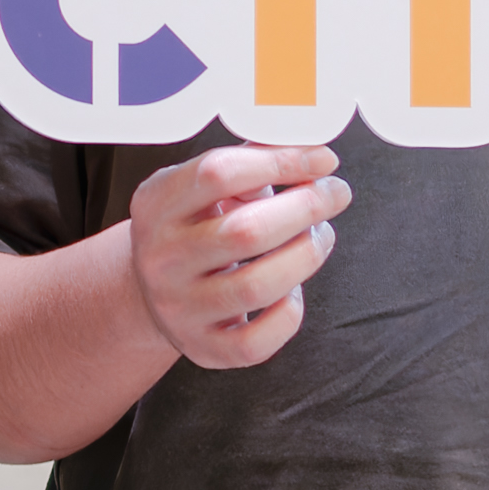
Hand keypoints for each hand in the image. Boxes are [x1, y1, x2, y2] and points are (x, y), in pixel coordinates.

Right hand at [122, 143, 344, 369]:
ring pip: (258, 286)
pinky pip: (259, 341)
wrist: (151, 293)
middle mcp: (160, 258)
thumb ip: (250, 160)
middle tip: (336, 193)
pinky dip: (290, 312)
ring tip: (321, 235)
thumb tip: (310, 140)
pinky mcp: (204, 349)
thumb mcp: (201, 186)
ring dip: (306, 255)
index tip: (323, 159)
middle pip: (245, 232)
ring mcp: (179, 308)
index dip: (281, 162)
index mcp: (156, 204)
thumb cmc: (195, 225)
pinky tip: (293, 288)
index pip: (220, 173)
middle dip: (306, 207)